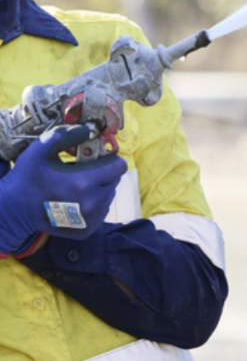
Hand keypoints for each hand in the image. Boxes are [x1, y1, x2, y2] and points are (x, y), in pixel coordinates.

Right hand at [0, 125, 126, 252]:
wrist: (13, 210)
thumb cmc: (26, 178)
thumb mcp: (41, 150)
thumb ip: (67, 135)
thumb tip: (90, 130)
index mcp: (84, 182)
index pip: (118, 166)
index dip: (109, 160)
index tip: (96, 159)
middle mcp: (91, 203)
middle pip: (114, 180)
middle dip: (102, 174)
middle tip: (82, 173)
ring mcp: (90, 219)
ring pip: (109, 196)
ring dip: (98, 189)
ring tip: (76, 188)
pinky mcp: (87, 230)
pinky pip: (102, 211)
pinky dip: (94, 204)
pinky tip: (75, 201)